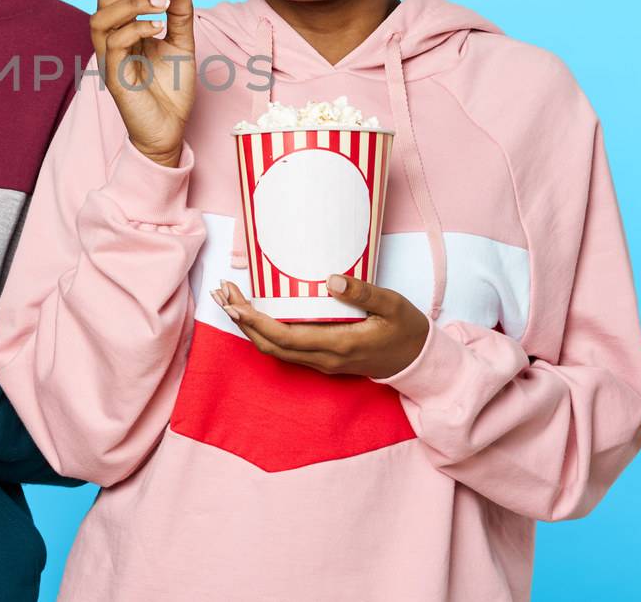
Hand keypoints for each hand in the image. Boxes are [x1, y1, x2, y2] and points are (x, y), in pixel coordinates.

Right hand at [91, 0, 196, 167]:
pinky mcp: (114, 76)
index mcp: (122, 28)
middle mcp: (111, 40)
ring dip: (133, 1)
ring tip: (163, 3)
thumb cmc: (171, 89)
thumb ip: (180, 11)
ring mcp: (109, 58)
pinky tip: (159, 28)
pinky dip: (136, 28)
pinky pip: (114, 43)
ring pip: (101, 16)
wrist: (170, 130)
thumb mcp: (182, 42)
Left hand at [214, 274, 428, 378]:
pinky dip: (264, 332)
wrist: (418, 362)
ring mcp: (321, 362)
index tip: (235, 303)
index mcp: (338, 344)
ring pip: (275, 350)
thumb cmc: (406, 331)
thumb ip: (363, 293)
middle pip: (271, 345)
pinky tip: (255, 314)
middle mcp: (324, 358)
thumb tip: (331, 279)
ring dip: (249, 327)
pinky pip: (285, 349)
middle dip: (242, 321)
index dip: (256, 322)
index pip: (286, 337)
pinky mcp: (322, 359)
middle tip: (222, 293)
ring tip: (230, 300)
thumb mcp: (393, 305)